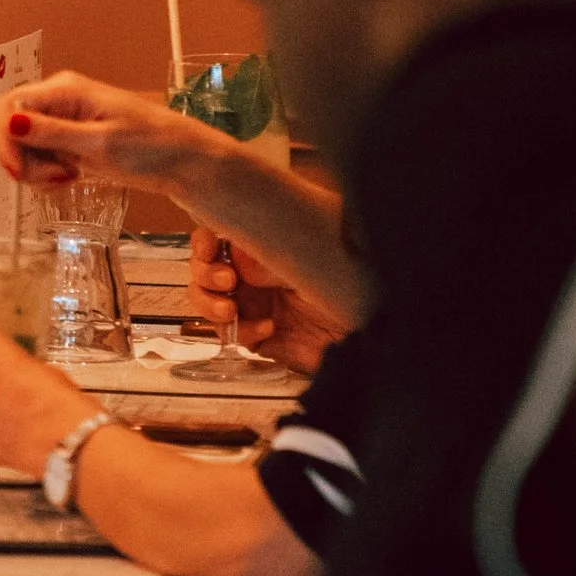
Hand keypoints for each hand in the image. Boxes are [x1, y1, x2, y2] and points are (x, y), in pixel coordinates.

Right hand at [0, 70, 226, 192]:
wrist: (186, 164)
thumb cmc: (152, 147)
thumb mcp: (100, 143)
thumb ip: (52, 134)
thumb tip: (10, 122)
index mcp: (64, 90)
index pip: (8, 107)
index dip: (4, 139)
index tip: (19, 172)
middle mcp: (58, 102)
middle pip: (11, 128)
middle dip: (22, 159)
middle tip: (54, 180)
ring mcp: (64, 123)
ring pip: (23, 147)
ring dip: (35, 170)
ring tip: (67, 179)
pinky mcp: (71, 143)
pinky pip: (41, 157)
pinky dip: (46, 174)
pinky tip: (68, 180)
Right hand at [189, 223, 343, 373]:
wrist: (372, 329)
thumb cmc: (352, 281)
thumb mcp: (307, 256)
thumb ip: (268, 254)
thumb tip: (236, 257)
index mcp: (263, 245)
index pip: (219, 237)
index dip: (205, 242)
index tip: (209, 248)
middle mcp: (254, 274)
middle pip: (203, 269)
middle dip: (205, 274)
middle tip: (226, 280)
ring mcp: (254, 305)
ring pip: (207, 303)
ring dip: (210, 304)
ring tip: (231, 309)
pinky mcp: (260, 337)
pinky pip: (231, 335)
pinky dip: (242, 331)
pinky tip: (267, 327)